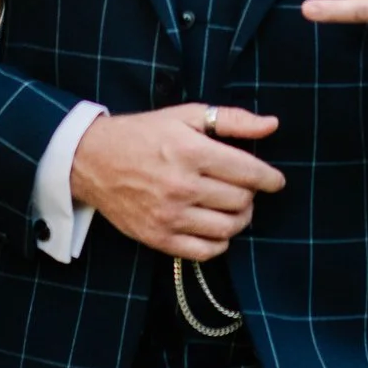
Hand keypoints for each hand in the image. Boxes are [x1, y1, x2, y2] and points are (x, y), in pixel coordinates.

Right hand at [68, 105, 284, 260]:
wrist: (92, 160)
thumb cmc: (143, 133)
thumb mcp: (185, 115)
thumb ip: (232, 120)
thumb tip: (272, 125)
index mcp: (191, 151)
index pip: (249, 172)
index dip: (269, 178)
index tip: (275, 180)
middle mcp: (182, 186)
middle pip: (241, 201)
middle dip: (250, 195)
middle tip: (244, 188)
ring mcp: (170, 216)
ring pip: (228, 228)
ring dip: (239, 219)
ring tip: (232, 207)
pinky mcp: (158, 238)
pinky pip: (205, 252)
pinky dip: (219, 242)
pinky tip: (215, 227)